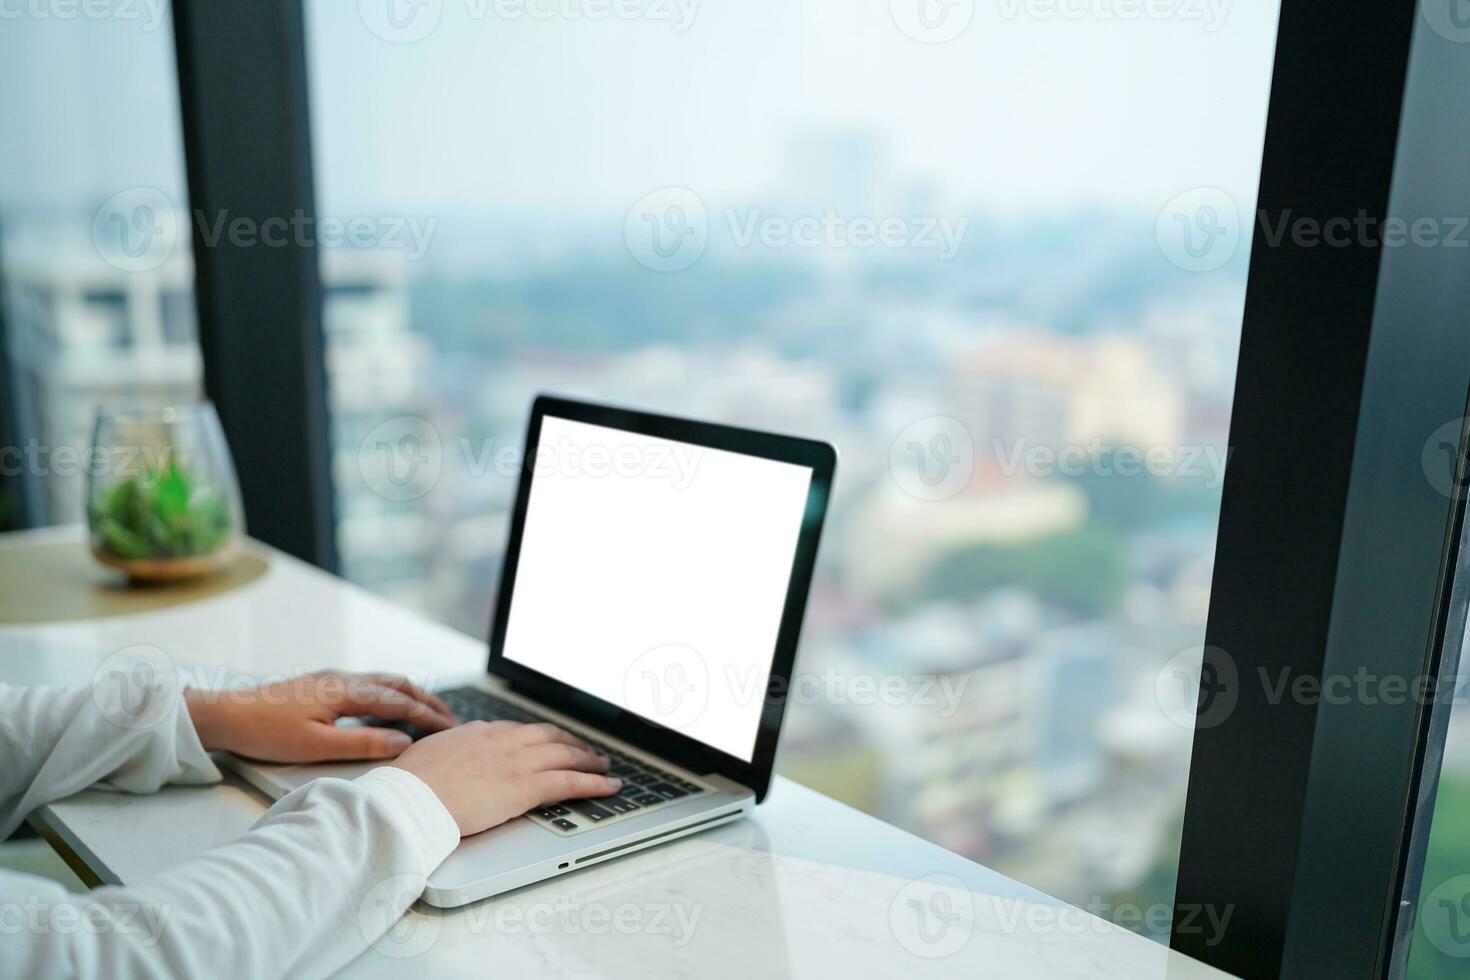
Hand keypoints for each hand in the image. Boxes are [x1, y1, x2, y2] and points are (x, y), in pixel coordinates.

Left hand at [186, 671, 456, 761]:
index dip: (428, 716)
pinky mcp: (323, 684)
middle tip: (451, 720)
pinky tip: (389, 709)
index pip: (399, 702)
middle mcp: (344, 678)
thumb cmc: (266, 733)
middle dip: (427, 700)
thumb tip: (403, 743)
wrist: (225, 715)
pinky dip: (392, 694)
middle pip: (398, 684)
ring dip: (411, 695)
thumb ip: (362, 744)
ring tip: (429, 712)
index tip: (452, 729)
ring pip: (384, 681)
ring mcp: (333, 678)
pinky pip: (370, 684)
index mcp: (346, 691)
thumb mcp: (316, 746)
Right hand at [389, 720, 621, 835]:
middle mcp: (505, 740)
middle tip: (588, 750)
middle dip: (574, 743)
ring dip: (591, 760)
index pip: (523, 730)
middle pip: (552, 737)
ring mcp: (518, 762)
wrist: (409, 796)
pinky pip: (570, 783)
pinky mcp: (526, 788)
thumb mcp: (433, 752)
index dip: (544, 737)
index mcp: (482, 731)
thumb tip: (453, 753)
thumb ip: (452, 749)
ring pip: (567, 756)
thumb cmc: (411, 781)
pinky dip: (595, 783)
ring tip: (605, 766)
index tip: (553, 741)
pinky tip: (609, 786)